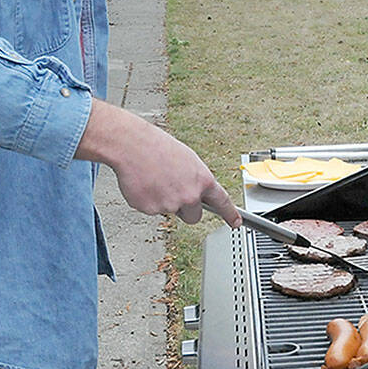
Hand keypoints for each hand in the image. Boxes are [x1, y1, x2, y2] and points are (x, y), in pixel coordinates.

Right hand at [76, 99, 240, 226]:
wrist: (132, 145)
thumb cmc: (158, 148)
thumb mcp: (188, 160)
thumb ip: (196, 180)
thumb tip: (197, 192)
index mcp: (203, 181)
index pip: (222, 202)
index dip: (230, 215)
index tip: (235, 222)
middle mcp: (189, 196)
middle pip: (194, 217)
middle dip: (186, 209)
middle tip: (174, 191)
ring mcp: (170, 204)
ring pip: (171, 212)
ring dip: (165, 201)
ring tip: (156, 179)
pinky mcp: (151, 209)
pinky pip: (152, 210)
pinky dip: (148, 200)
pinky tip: (145, 183)